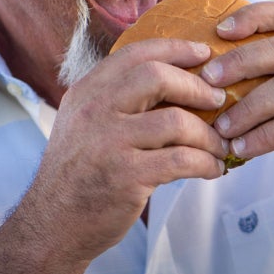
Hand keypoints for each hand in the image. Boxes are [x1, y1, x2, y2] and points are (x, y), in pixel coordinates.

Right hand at [25, 38, 230, 260]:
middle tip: (219, 100)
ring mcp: (109, 144)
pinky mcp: (126, 177)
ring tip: (220, 145)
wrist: (53, 225)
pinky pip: (181, 161)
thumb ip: (116, 100)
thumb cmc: (79, 174)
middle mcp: (94, 111)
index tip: (203, 53)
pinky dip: (206, 163)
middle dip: (197, 87)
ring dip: (209, 134)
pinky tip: (212, 169)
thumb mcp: (83, 124)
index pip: (135, 53)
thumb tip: (174, 81)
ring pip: (176, 122)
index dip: (175, 48)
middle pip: (157, 77)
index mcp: (86, 92)